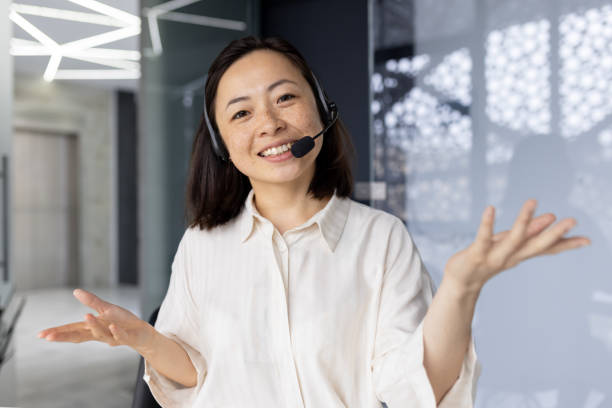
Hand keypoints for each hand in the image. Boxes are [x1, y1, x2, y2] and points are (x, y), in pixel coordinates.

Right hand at [38, 289, 155, 353]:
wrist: (142, 332)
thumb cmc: (122, 322)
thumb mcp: (106, 309)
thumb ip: (92, 301)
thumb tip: (76, 291)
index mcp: (93, 327)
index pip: (72, 329)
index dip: (58, 332)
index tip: (41, 335)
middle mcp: (100, 334)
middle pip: (80, 336)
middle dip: (65, 336)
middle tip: (49, 336)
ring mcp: (113, 337)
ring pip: (101, 333)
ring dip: (94, 325)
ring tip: (86, 316)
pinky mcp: (127, 337)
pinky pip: (120, 335)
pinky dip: (116, 332)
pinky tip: (113, 327)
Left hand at [443, 199, 590, 292]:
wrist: (461, 282)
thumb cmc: (486, 259)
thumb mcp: (509, 246)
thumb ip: (528, 233)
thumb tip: (550, 217)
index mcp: (520, 255)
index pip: (546, 249)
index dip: (566, 245)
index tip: (587, 240)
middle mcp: (511, 257)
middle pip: (536, 246)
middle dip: (554, 234)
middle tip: (572, 220)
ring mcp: (494, 257)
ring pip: (512, 239)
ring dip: (523, 221)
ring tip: (532, 201)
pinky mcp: (476, 254)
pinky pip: (483, 237)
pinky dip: (487, 223)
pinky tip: (490, 208)